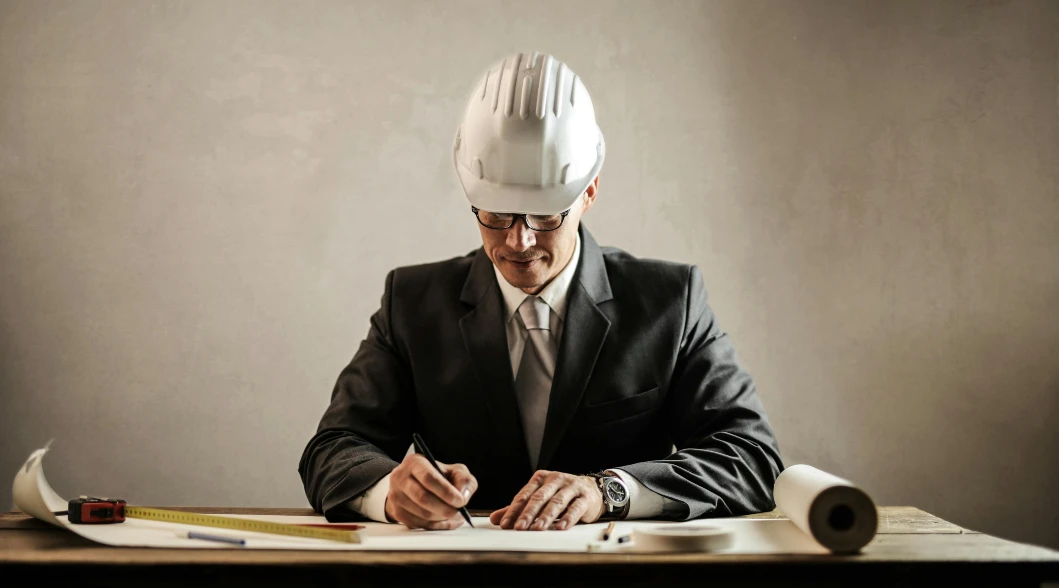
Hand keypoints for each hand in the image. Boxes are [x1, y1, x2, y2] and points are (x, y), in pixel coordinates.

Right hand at [384, 453, 476, 529]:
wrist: (416, 483)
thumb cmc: (439, 476)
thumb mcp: (455, 471)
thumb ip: (464, 480)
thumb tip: (463, 496)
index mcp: (415, 463)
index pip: (428, 478)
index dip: (446, 492)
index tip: (460, 501)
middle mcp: (400, 478)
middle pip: (422, 498)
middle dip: (445, 508)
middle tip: (459, 512)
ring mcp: (396, 496)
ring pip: (422, 514)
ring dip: (442, 518)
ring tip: (454, 516)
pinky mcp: (397, 513)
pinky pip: (419, 525)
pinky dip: (436, 526)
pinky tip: (445, 521)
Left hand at [488, 470, 602, 530]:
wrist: (592, 489)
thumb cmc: (561, 494)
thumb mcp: (540, 498)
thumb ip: (518, 508)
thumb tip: (496, 519)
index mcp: (541, 478)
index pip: (524, 495)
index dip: (514, 510)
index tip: (505, 524)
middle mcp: (555, 479)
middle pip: (539, 498)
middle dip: (528, 513)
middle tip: (519, 527)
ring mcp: (571, 487)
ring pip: (556, 502)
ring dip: (546, 516)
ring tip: (537, 528)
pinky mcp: (585, 497)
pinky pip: (575, 508)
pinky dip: (567, 518)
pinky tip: (560, 527)